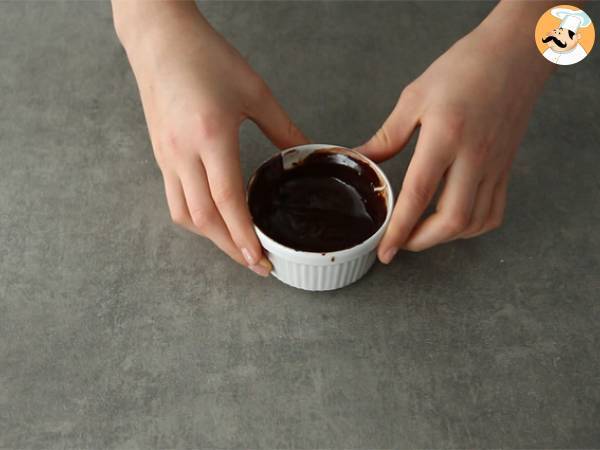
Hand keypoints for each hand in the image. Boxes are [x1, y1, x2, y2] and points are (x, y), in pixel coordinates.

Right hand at [114, 2, 307, 275]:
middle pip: (204, 220)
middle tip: (257, 264)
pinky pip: (174, 199)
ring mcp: (167, 157)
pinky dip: (196, 219)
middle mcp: (183, 154)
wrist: (160, 39)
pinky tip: (214, 219)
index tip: (262, 260)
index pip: (227, 202)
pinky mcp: (160, 155)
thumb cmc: (206, 57)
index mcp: (210, 137)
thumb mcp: (255, 91)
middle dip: (231, 249)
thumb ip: (283, 128)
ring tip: (237, 247)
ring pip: (185, 215)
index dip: (245, 236)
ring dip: (211, 238)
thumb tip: (305, 154)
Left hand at [356, 7, 552, 262]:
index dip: (399, 229)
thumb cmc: (463, 69)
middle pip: (452, 220)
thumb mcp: (415, 97)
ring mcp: (494, 166)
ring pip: (474, 222)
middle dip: (422, 241)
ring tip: (422, 234)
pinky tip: (455, 222)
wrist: (514, 54)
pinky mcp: (506, 169)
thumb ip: (388, 136)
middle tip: (401, 243)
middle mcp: (473, 158)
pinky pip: (494, 212)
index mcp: (445, 138)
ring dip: (445, 237)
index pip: (418, 195)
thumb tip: (362, 160)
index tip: (386, 253)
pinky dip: (472, 228)